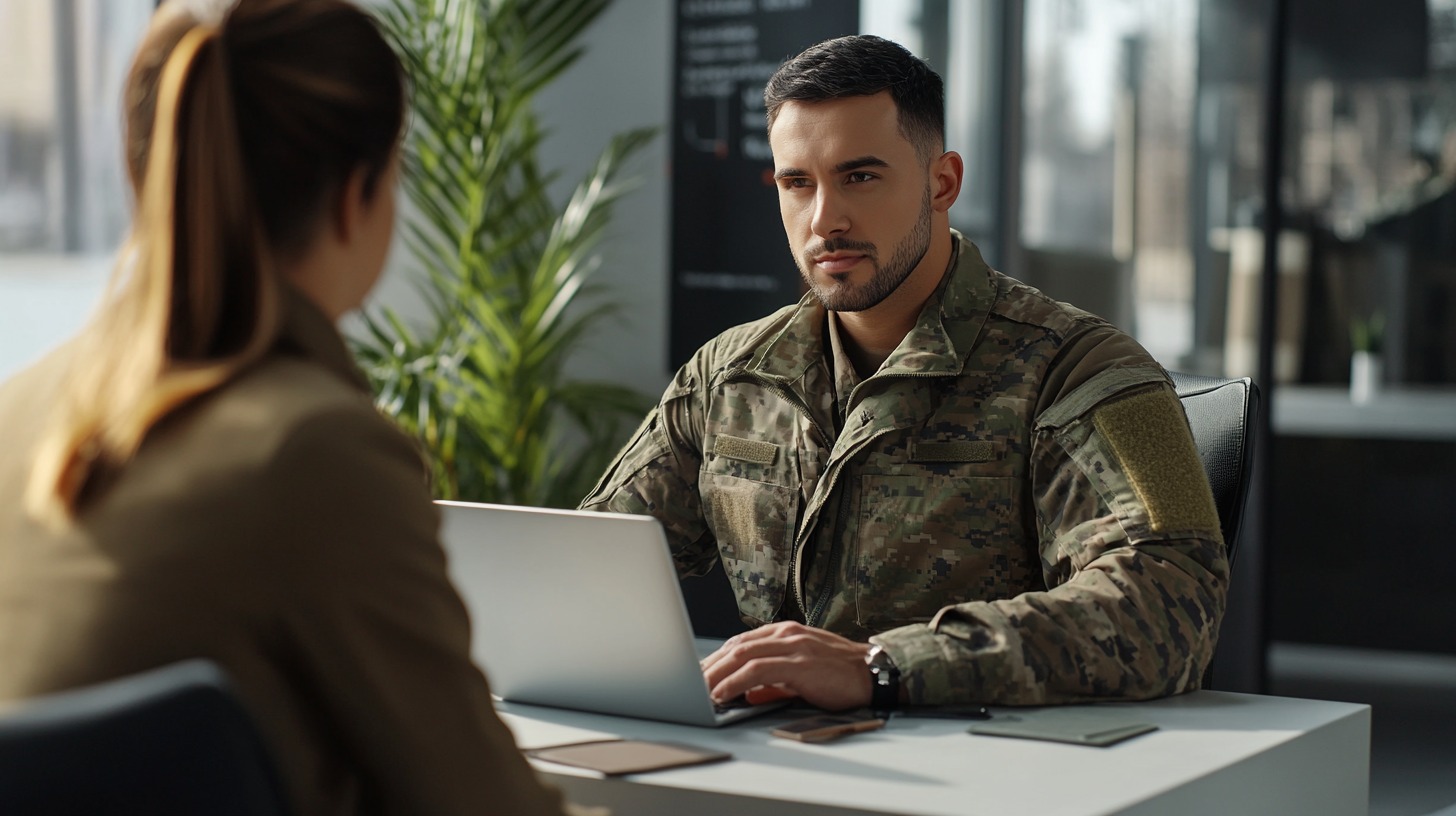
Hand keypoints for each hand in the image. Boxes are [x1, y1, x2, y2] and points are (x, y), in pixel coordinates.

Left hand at [699, 622, 872, 711]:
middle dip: (709, 666)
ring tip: (698, 691)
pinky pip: (757, 671)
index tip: (700, 673)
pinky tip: (722, 694)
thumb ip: (774, 680)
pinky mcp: (799, 663)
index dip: (717, 658)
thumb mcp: (801, 673)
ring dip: (716, 674)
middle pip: (735, 647)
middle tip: (689, 683)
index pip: (741, 642)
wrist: (874, 673)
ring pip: (741, 656)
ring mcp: (793, 646)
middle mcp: (786, 634)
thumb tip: (748, 693)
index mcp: (786, 633)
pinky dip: (735, 682)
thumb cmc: (840, 675)